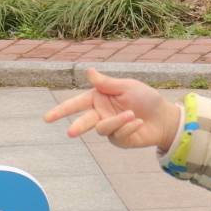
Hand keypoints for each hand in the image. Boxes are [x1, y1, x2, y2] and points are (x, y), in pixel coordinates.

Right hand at [45, 68, 182, 152]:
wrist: (163, 117)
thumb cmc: (145, 98)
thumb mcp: (127, 86)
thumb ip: (106, 83)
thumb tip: (88, 71)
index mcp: (99, 98)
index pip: (77, 103)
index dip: (62, 110)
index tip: (47, 118)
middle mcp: (100, 114)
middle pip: (83, 121)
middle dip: (77, 126)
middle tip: (71, 133)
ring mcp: (109, 128)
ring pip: (102, 129)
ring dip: (118, 122)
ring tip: (133, 115)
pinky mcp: (118, 140)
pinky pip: (117, 135)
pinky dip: (128, 128)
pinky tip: (139, 122)